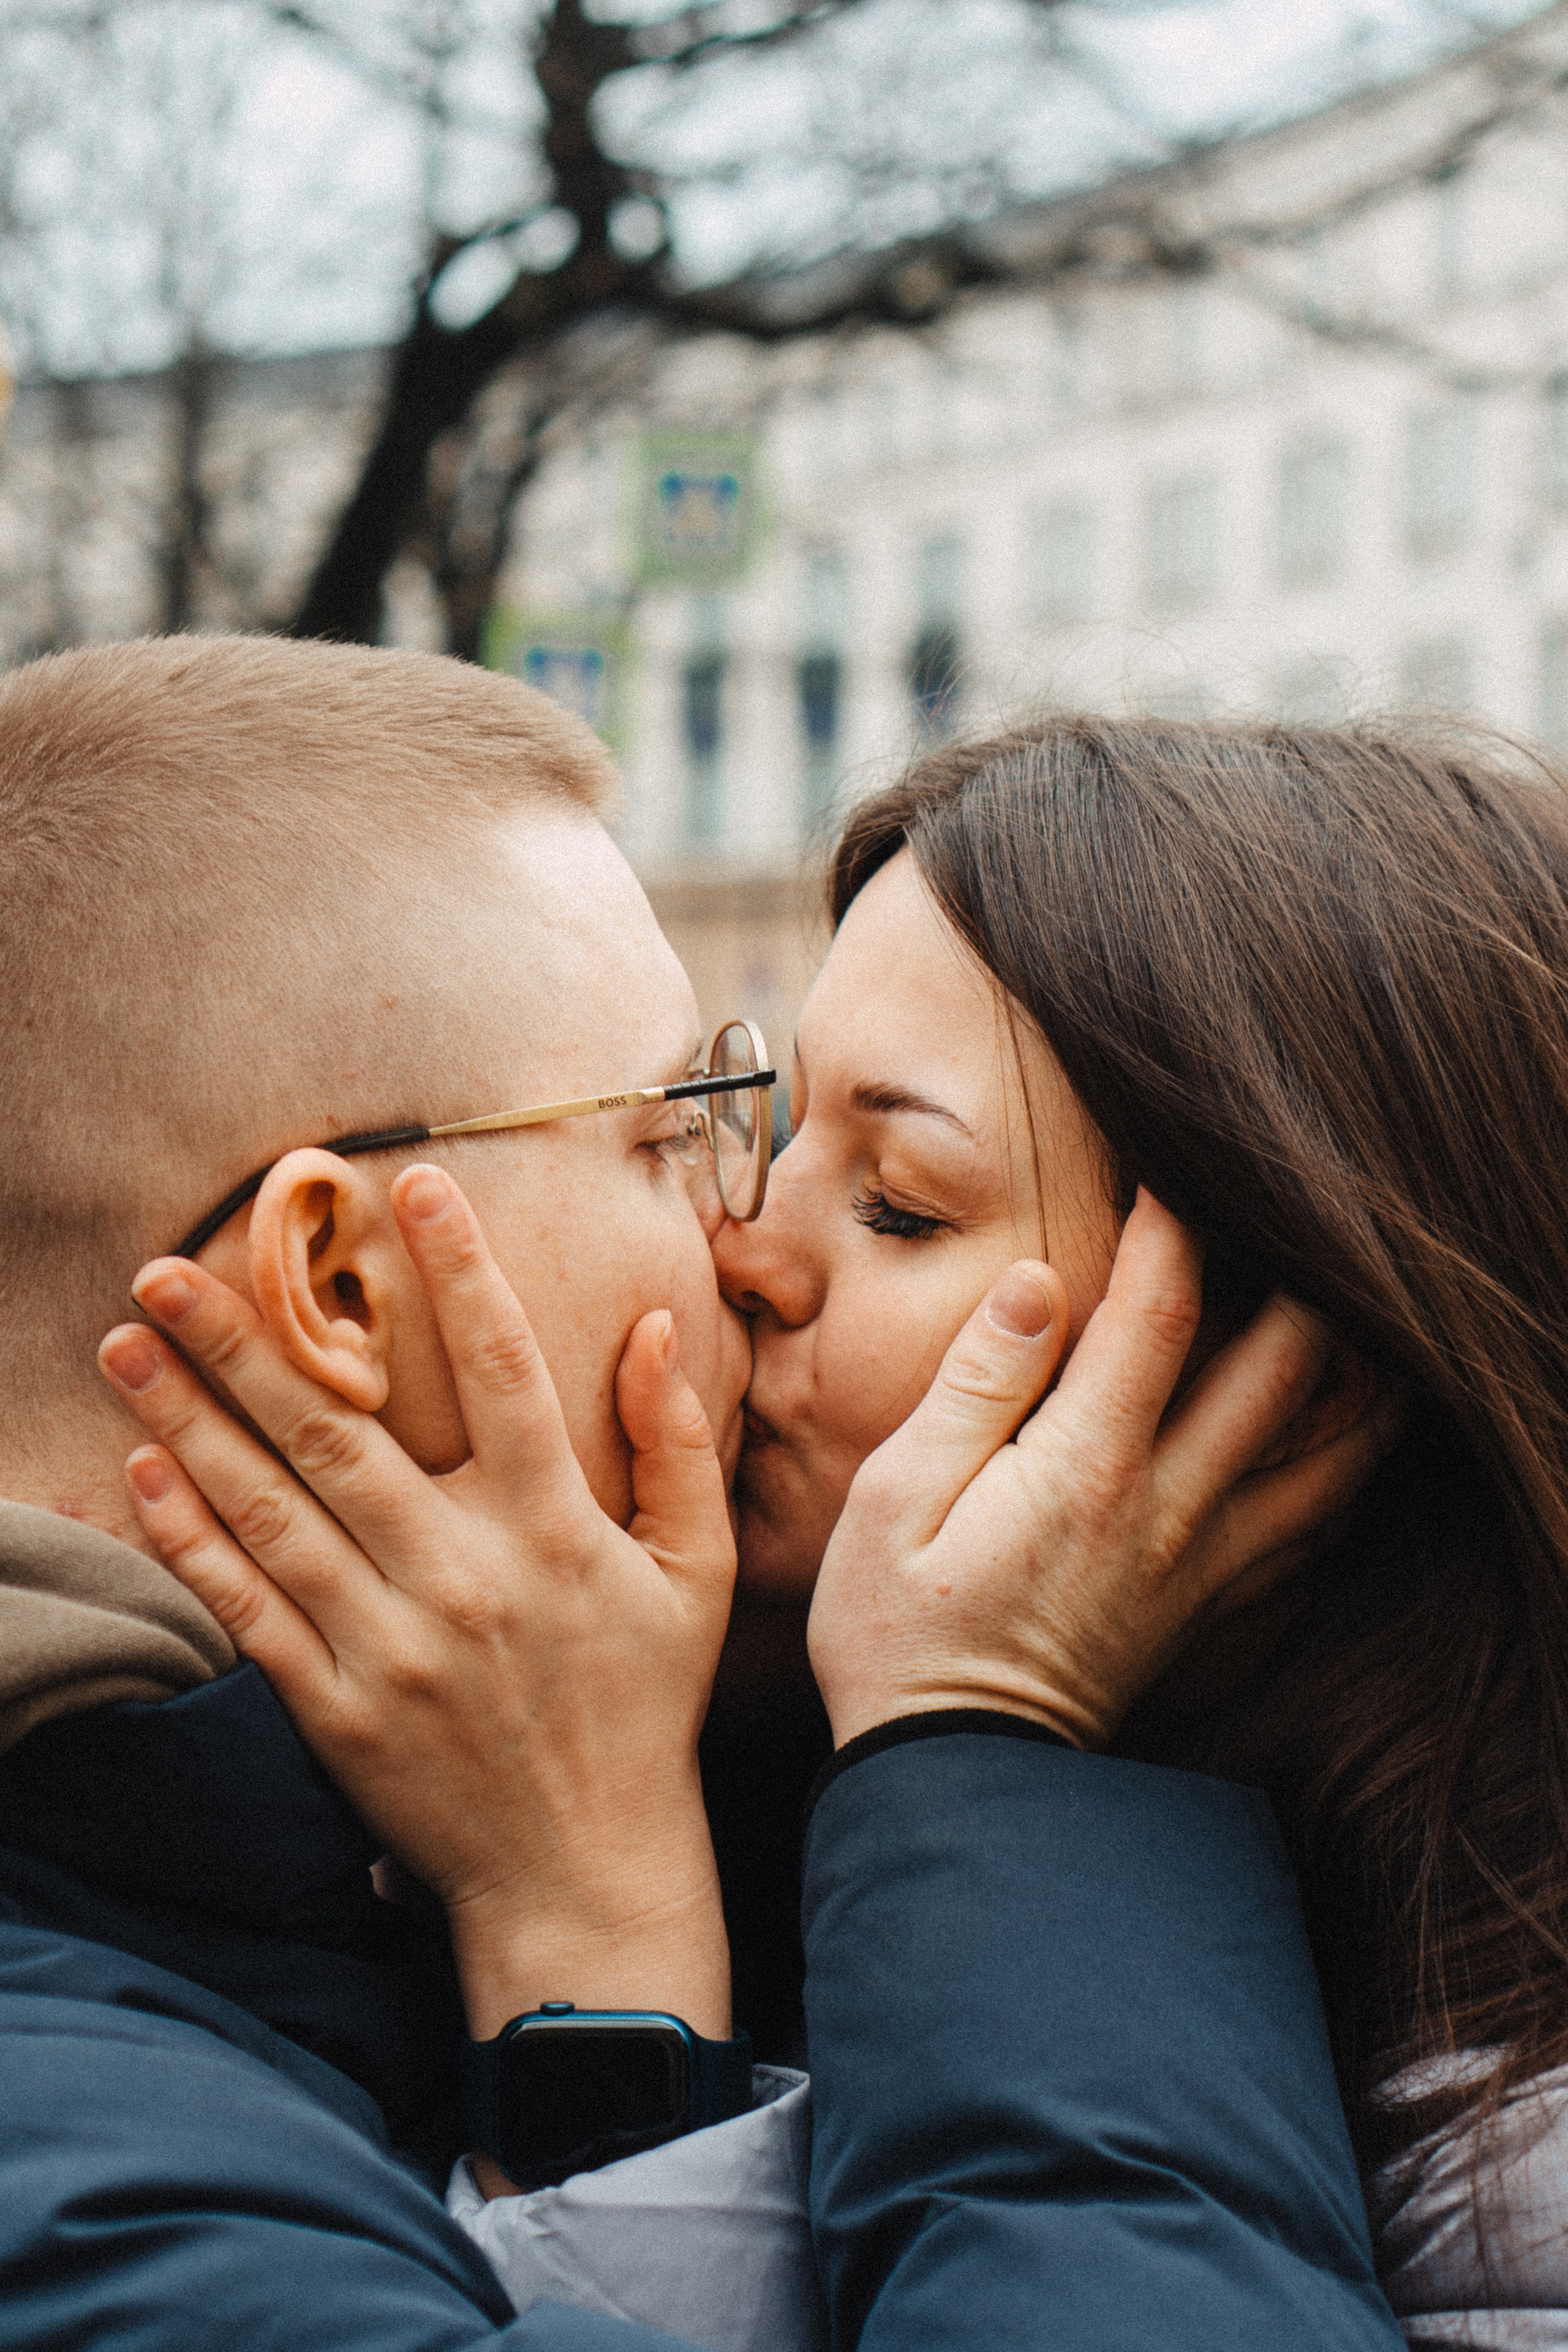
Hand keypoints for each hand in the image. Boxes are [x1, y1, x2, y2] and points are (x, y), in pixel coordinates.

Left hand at [98, 1163, 736, 2043]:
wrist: (583, 1872)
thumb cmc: (642, 1708)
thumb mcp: (694, 1573)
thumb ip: (676, 1445)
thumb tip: (655, 1328)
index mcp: (554, 1531)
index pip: (505, 1369)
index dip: (460, 1269)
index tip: (410, 1182)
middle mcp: (463, 1576)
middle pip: (340, 1430)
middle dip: (246, 1340)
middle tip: (168, 1264)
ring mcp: (389, 1645)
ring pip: (272, 1508)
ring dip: (188, 1421)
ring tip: (125, 1345)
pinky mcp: (334, 1708)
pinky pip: (248, 1609)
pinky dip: (192, 1540)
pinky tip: (144, 1473)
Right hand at [808, 1190, 1401, 1751]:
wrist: (953, 1781)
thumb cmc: (898, 1631)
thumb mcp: (894, 1498)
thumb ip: (976, 1386)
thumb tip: (1042, 1287)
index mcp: (1086, 1467)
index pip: (1162, 1313)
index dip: (1176, 1225)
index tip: (1169, 1169)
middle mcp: (1169, 1507)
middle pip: (1287, 1370)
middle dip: (1304, 1278)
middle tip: (1294, 1220)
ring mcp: (1204, 1563)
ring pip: (1332, 1453)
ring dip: (1358, 1374)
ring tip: (1362, 1311)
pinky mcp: (1212, 1607)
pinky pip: (1314, 1530)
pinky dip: (1346, 1471)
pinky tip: (1343, 1437)